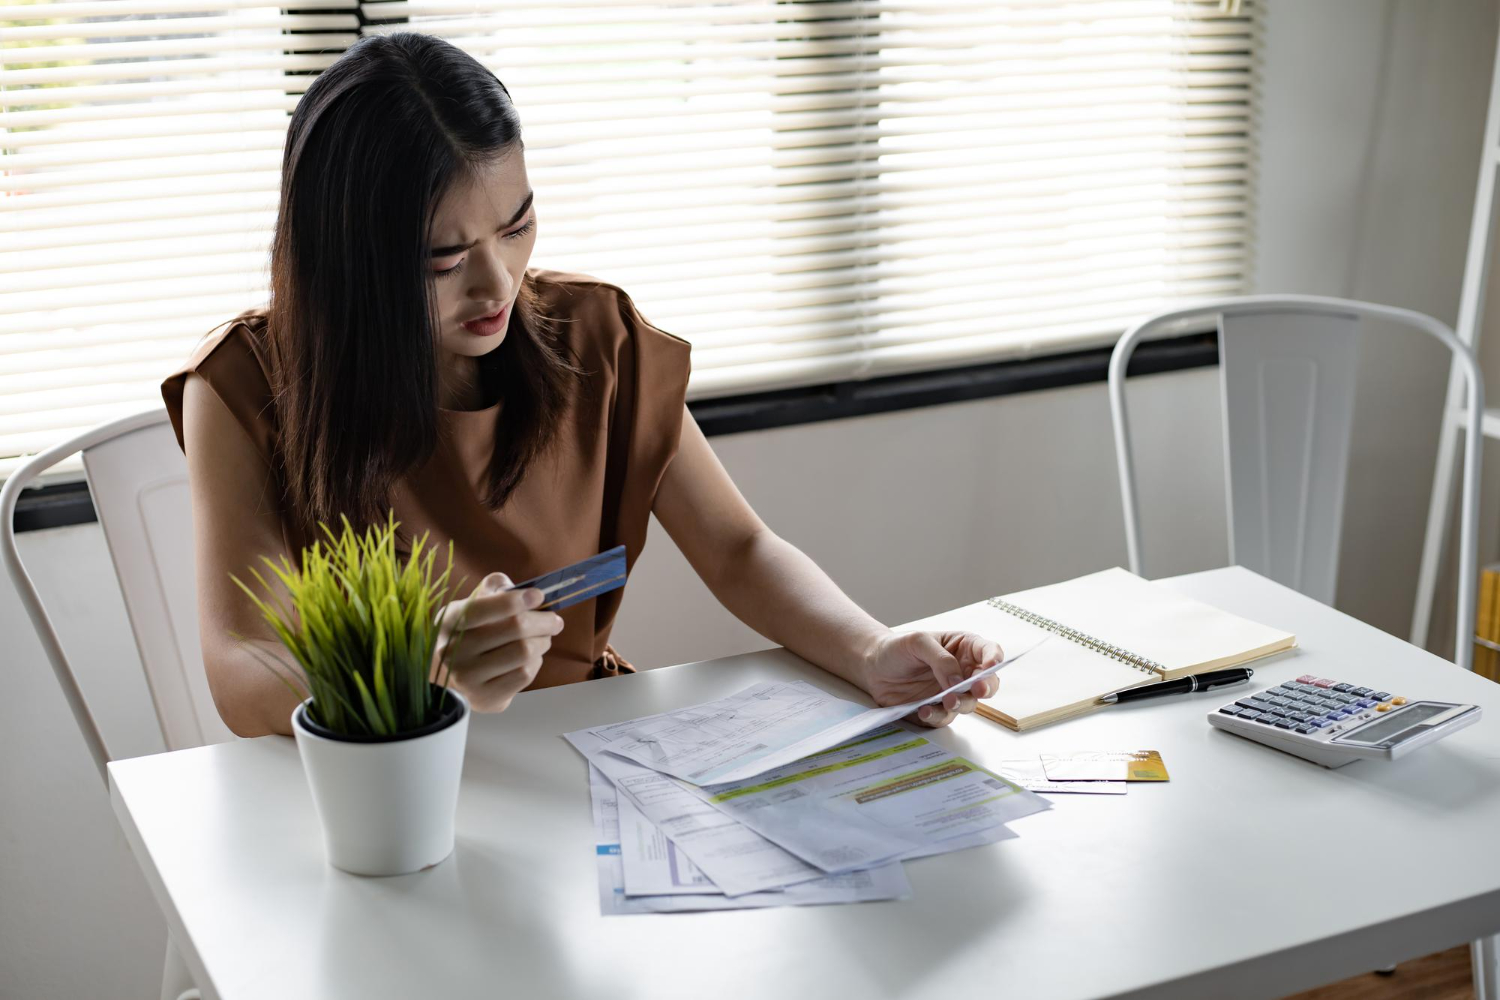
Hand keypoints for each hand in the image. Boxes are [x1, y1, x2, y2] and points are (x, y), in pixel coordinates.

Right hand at [431, 572, 564, 712]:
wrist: (453, 675)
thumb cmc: (471, 632)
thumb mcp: (472, 605)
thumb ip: (493, 589)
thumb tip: (519, 588)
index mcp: (450, 621)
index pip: (483, 607)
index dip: (516, 600)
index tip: (538, 596)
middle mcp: (453, 651)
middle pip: (515, 628)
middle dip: (544, 621)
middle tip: (554, 621)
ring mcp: (468, 677)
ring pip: (525, 652)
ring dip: (543, 642)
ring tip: (544, 638)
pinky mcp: (485, 698)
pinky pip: (525, 674)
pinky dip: (536, 662)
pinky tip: (531, 658)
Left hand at [858, 630, 1002, 728]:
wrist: (872, 666)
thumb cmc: (897, 647)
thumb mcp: (918, 642)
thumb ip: (940, 659)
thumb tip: (956, 680)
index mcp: (963, 649)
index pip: (989, 653)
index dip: (994, 660)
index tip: (990, 666)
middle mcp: (962, 672)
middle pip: (987, 683)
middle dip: (986, 688)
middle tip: (976, 690)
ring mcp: (951, 693)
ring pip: (968, 704)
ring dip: (960, 703)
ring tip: (946, 700)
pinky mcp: (936, 710)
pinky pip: (943, 718)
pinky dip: (936, 716)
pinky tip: (924, 710)